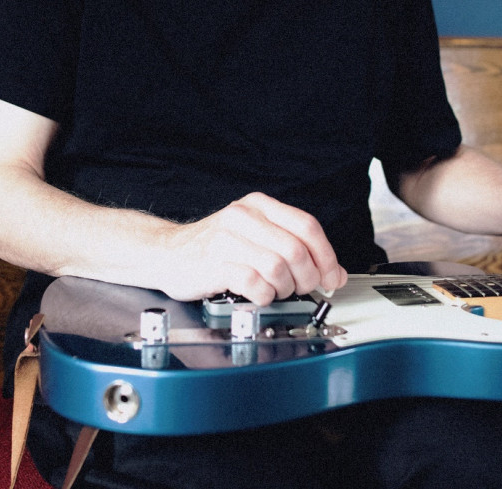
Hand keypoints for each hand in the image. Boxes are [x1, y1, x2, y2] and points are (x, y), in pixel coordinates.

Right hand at [155, 192, 347, 304]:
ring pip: (278, 266)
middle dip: (307, 277)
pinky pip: (254, 282)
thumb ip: (295, 249)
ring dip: (284, 288)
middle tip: (300, 288)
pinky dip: (263, 295)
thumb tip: (335, 273)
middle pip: (296, 249)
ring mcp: (227, 238)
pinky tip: (258, 294)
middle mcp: (244, 216)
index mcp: (259, 205)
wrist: (167, 252)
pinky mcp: (214, 262)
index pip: (307, 226)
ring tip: (275, 290)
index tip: (330, 277)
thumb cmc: (215, 247)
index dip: (326, 256)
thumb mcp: (256, 236)